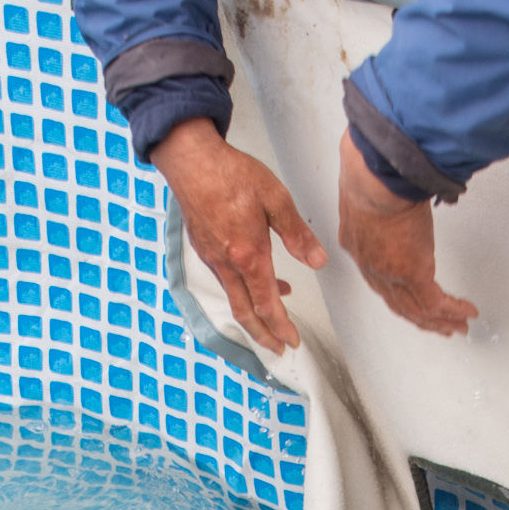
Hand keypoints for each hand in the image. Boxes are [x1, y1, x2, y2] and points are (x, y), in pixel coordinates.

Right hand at [149, 119, 325, 353]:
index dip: (282, 327)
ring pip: (233, 298)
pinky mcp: (203, 248)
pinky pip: (224, 280)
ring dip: (254, 313)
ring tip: (273, 315)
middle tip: (278, 349)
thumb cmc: (231, 174)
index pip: (268, 305)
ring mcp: (211, 258)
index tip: (292, 342)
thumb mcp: (275, 199)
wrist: (191, 160)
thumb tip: (317, 261)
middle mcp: (227, 264)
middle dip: (263, 337)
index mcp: (248, 255)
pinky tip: (254, 276)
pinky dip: (242, 290)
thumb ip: (297, 234)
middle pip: (245, 314)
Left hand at [332, 134, 477, 337]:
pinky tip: (466, 314)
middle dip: (419, 317)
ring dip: (438, 322)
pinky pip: (435, 303)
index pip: (378, 277)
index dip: (396, 291)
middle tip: (437, 326)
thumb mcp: (372, 186)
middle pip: (396, 302)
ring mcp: (390, 273)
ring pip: (415, 310)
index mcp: (357, 243)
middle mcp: (370, 264)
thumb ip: (385, 193)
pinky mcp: (412, 274)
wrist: (375, 178)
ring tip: (456, 327)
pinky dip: (453, 311)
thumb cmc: (372, 171)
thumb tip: (400, 184)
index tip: (411, 297)